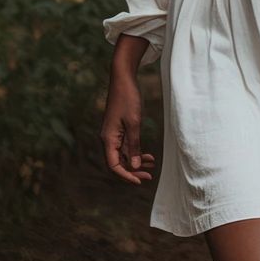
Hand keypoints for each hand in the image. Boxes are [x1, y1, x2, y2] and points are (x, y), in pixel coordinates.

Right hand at [102, 70, 155, 184]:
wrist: (123, 79)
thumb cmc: (127, 99)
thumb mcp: (134, 123)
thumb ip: (134, 146)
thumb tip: (134, 166)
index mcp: (108, 139)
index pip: (113, 165)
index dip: (126, 176)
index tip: (140, 181)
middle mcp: (108, 139)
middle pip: (118, 163)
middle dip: (133, 171)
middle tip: (149, 176)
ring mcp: (113, 135)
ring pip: (123, 156)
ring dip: (136, 162)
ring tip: (151, 164)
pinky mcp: (118, 130)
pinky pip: (126, 147)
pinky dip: (136, 152)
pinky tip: (148, 156)